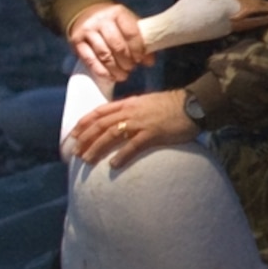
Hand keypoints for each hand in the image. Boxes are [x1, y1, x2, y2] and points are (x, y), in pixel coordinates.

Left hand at [63, 89, 199, 171]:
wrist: (193, 104)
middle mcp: (130, 111)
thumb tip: (120, 122)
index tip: (73, 134)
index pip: (99, 112)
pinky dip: (122, 155)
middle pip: (101, 125)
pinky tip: (113, 165)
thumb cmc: (172, 105)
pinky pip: (133, 146)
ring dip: (97, 148)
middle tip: (76, 153)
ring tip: (87, 160)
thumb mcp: (147, 103)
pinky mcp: (153, 134)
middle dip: (85, 139)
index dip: (84, 123)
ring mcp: (141, 122)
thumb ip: (132, 111)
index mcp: (128, 103)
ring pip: (111, 135)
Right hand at [67, 3, 149, 82]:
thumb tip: (149, 62)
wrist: (86, 13)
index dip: (137, 49)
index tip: (140, 59)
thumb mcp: (128, 24)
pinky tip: (110, 76)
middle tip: (132, 68)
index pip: (130, 32)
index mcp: (118, 13)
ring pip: (104, 54)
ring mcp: (87, 31)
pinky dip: (102, 71)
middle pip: (117, 45)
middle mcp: (101, 20)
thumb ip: (140, 40)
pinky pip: (90, 60)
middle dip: (127, 61)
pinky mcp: (76, 42)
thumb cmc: (113, 22)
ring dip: (115, 69)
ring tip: (123, 75)